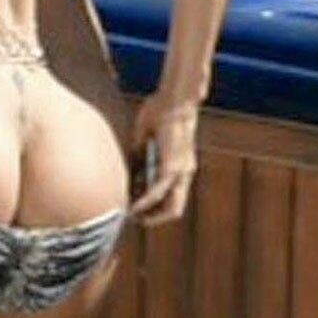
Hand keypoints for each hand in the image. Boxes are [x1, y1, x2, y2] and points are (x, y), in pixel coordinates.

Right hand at [127, 92, 198, 226]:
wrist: (174, 99)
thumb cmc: (161, 110)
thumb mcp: (147, 136)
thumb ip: (141, 153)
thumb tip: (132, 170)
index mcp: (182, 163)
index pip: (172, 194)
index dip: (156, 204)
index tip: (138, 206)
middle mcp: (186, 171)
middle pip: (175, 208)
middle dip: (155, 218)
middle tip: (136, 218)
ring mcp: (181, 171)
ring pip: (171, 206)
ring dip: (151, 214)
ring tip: (132, 216)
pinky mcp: (172, 166)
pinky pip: (157, 192)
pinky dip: (144, 201)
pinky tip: (132, 205)